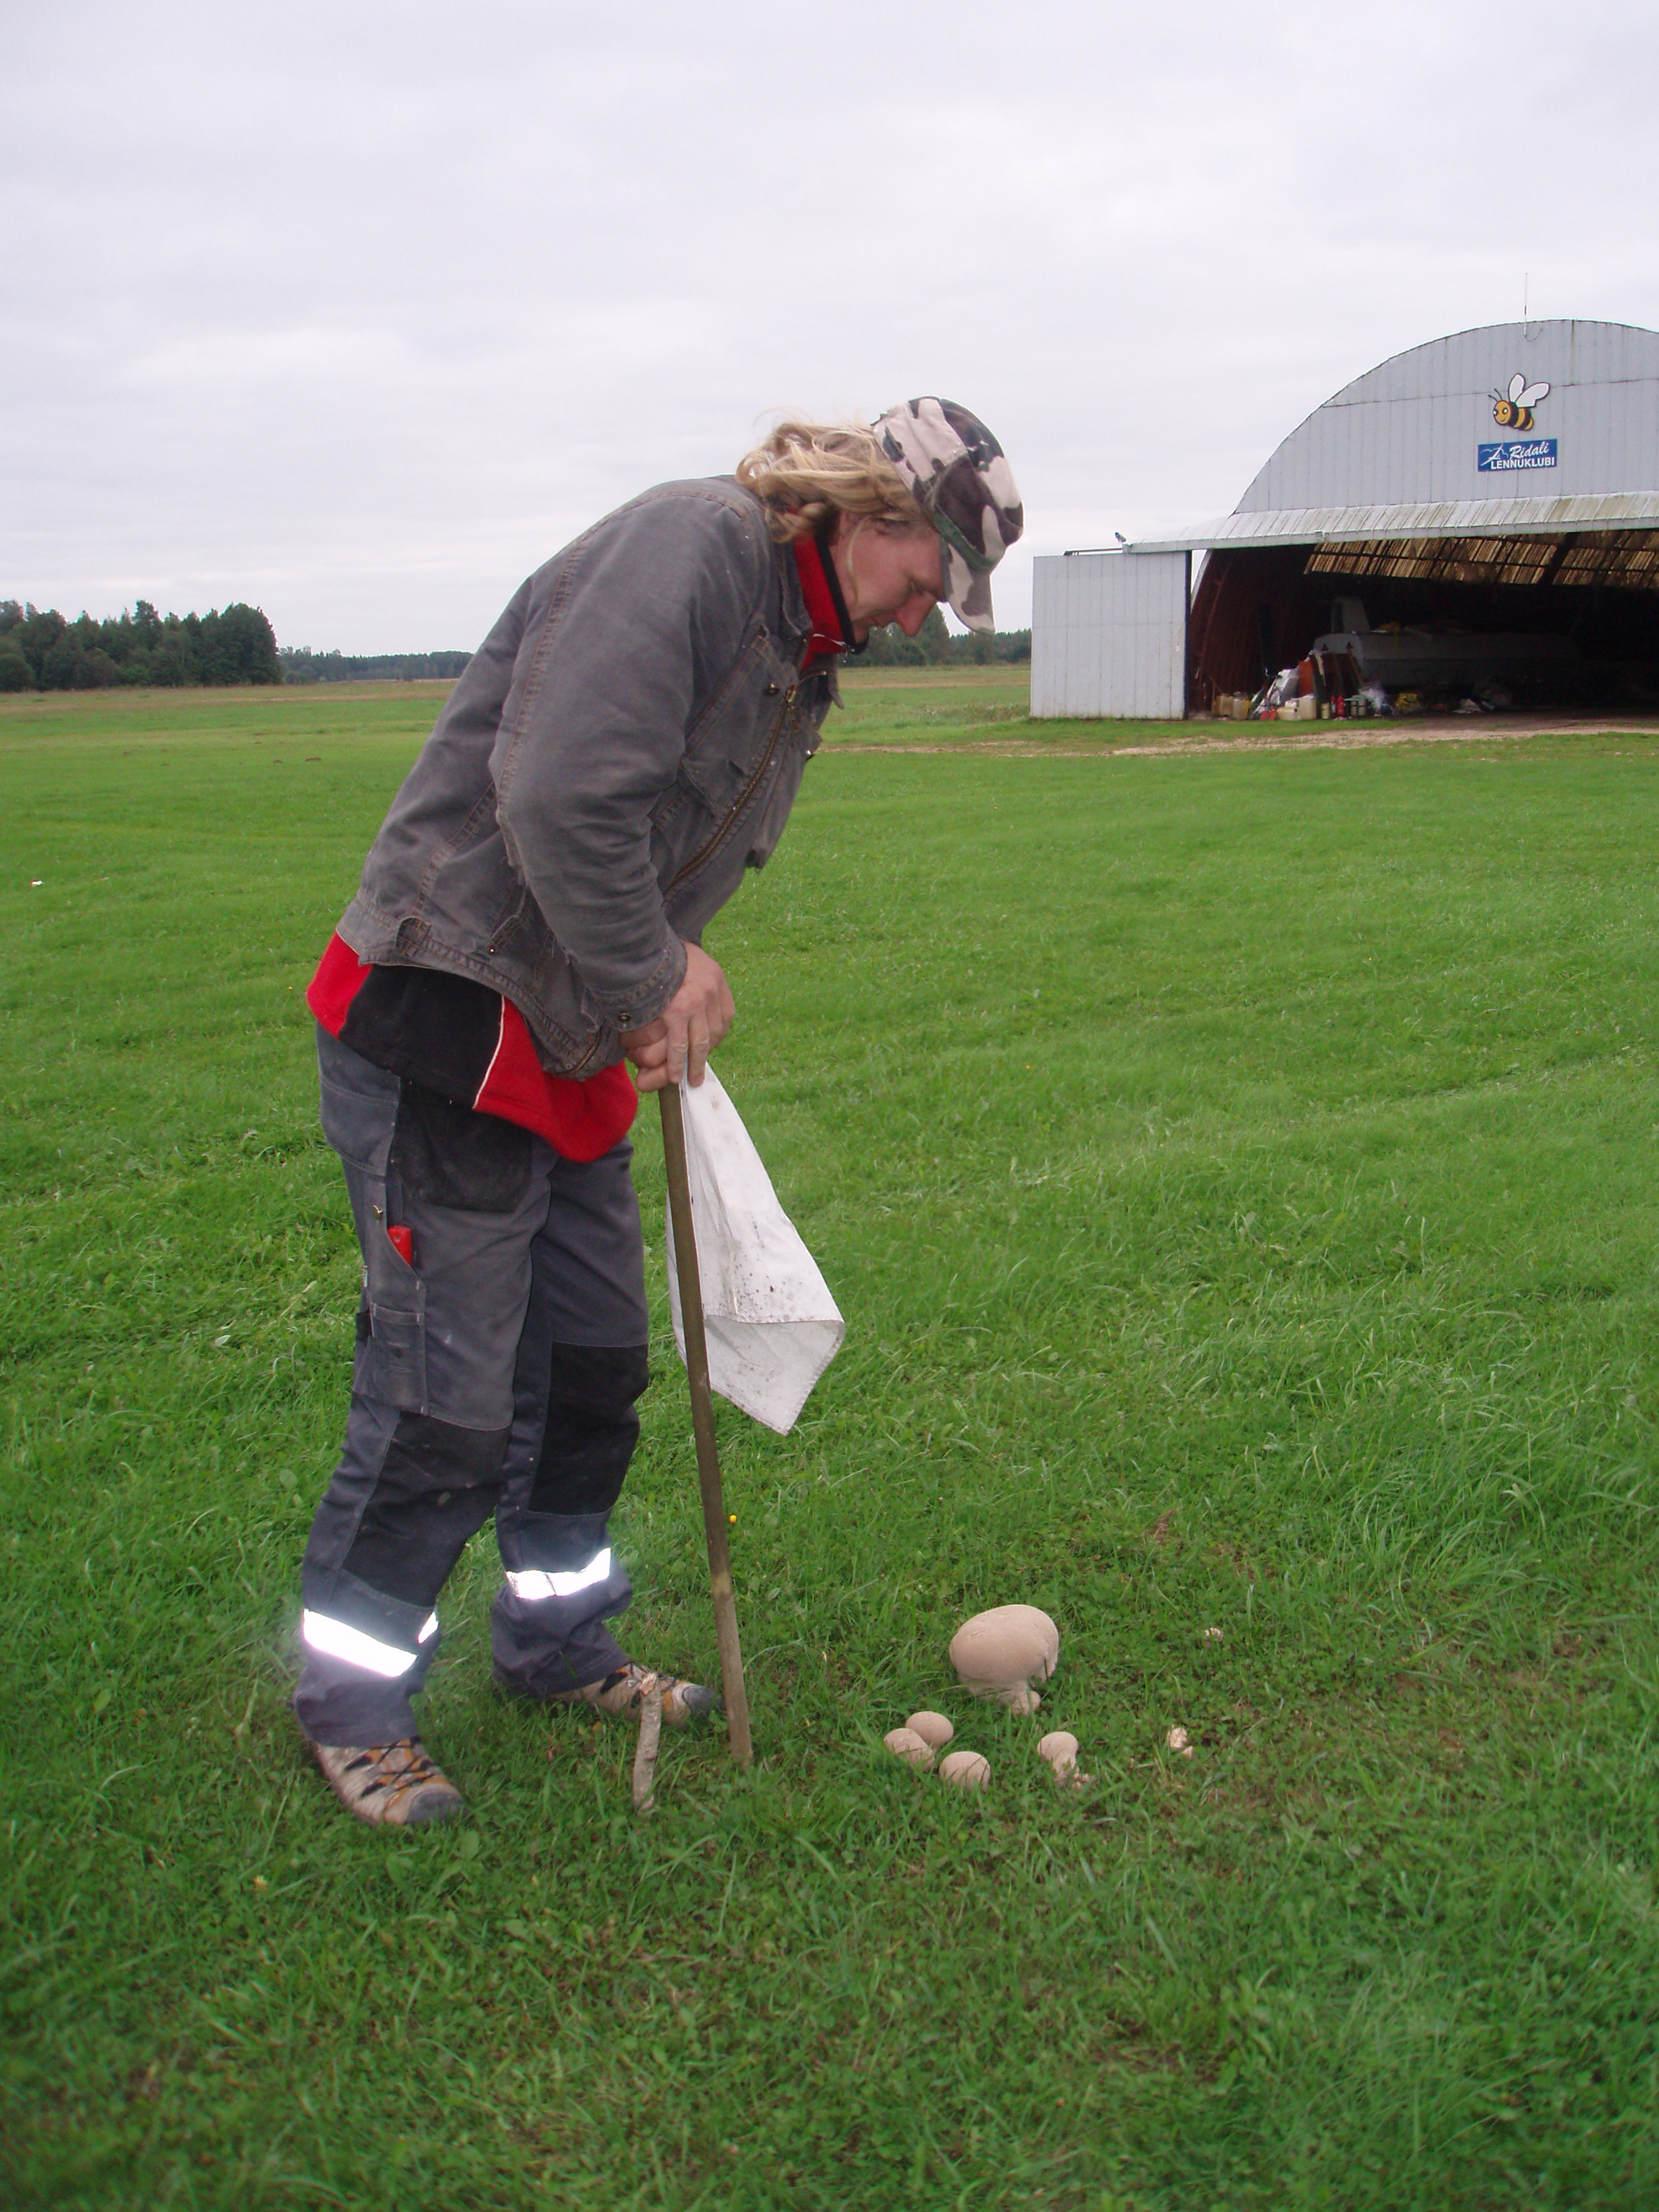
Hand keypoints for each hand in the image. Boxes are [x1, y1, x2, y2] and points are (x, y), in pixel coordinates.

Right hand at [620, 943, 733, 1091]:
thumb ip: (701, 983)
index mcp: (717, 980)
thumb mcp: (694, 962)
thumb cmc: (664, 956)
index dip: (716, 1037)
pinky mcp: (676, 1012)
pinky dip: (677, 1062)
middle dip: (705, 1055)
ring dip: (694, 1065)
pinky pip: (679, 1044)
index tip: (707, 1048)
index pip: (724, 1019)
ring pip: (699, 1043)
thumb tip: (702, 1004)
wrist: (643, 945)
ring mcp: (695, 1003)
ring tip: (690, 1080)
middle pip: (714, 1034)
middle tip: (699, 1071)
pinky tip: (674, 1074)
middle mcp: (711, 993)